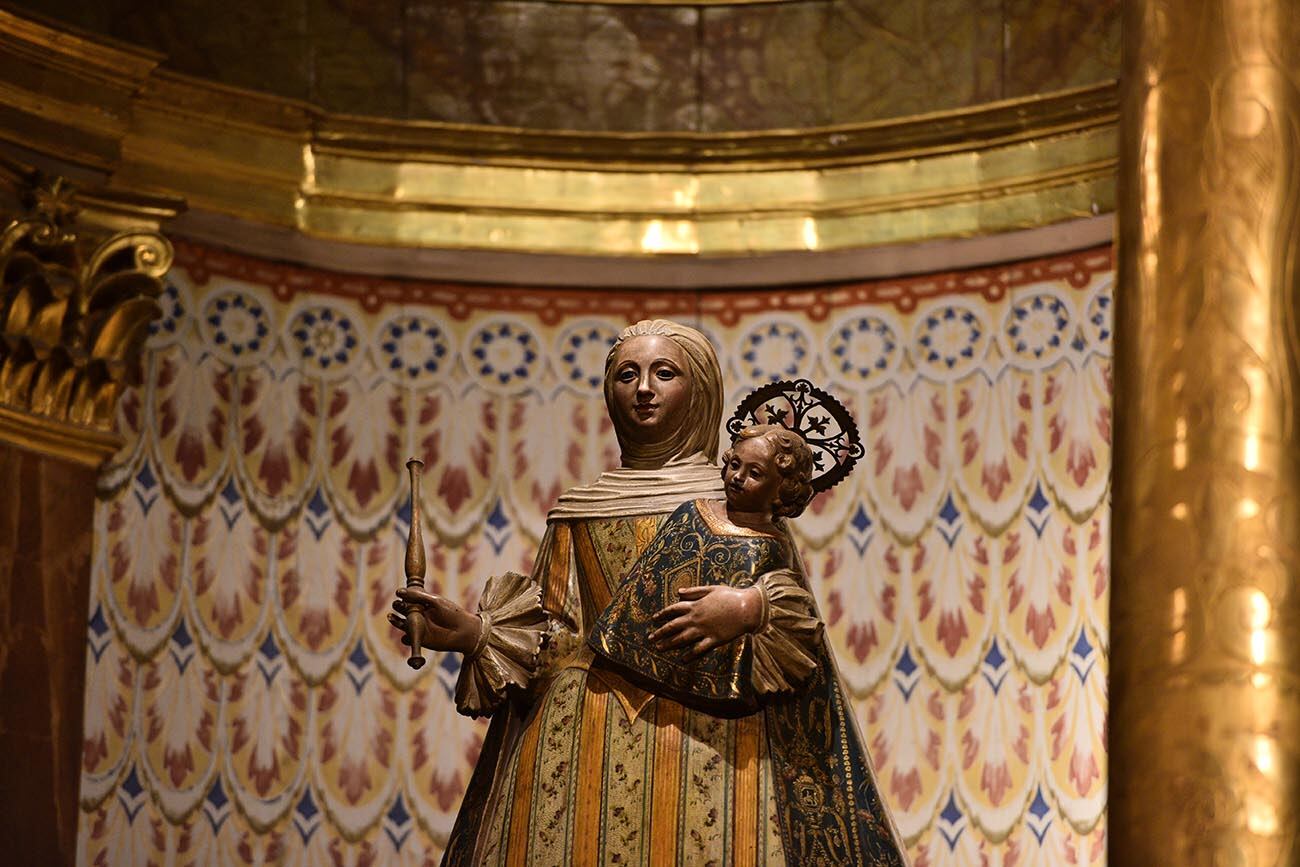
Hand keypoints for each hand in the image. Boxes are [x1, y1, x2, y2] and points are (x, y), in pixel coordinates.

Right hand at [388, 588, 480, 654]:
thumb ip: (419, 597)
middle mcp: (419, 615)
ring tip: (392, 617)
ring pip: (402, 624)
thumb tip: (400, 591)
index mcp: (423, 604)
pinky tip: (406, 637)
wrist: (464, 632)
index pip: (408, 599)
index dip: (402, 597)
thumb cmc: (452, 614)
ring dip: (396, 622)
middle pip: (403, 611)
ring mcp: (419, 628)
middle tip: (397, 605)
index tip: (398, 594)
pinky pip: (408, 640)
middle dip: (398, 607)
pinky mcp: (420, 640)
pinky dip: (405, 639)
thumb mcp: (435, 602)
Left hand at [649, 585, 763, 659]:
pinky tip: (683, 659)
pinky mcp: (713, 639)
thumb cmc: (730, 596)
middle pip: (673, 626)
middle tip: (651, 638)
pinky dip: (690, 655)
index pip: (673, 610)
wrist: (747, 608)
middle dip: (660, 632)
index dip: (662, 614)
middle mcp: (696, 618)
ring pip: (682, 638)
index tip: (654, 619)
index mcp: (695, 605)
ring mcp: (704, 630)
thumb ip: (694, 591)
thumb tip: (679, 592)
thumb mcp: (711, 589)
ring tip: (659, 648)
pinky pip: (699, 649)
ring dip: (669, 644)